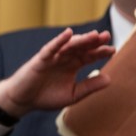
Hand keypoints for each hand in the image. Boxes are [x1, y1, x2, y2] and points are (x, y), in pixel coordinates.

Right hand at [0, 28, 114, 117]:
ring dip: (81, 39)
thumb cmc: (45, 97)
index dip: (100, 53)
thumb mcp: (72, 95)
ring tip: (93, 35)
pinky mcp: (41, 59)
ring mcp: (52, 57)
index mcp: (72, 66)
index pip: (88, 56)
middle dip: (93, 42)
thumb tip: (110, 78)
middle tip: (106, 36)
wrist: (23, 101)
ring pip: (69, 45)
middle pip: (81, 47)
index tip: (112, 50)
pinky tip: (68, 34)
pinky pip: (51, 48)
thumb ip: (89, 86)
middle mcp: (63, 59)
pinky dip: (59, 40)